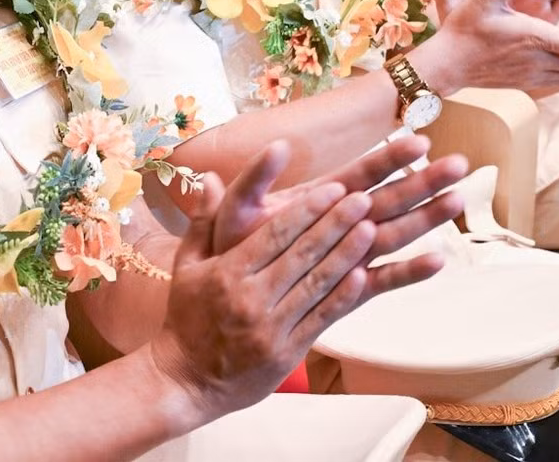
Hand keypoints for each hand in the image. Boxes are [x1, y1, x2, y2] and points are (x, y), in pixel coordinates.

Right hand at [145, 140, 452, 421]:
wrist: (187, 381)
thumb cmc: (187, 318)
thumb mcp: (186, 266)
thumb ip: (202, 221)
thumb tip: (211, 178)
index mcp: (228, 273)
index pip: (274, 234)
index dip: (307, 210)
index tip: (334, 189)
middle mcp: (251, 298)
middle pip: (301, 254)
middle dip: (335, 224)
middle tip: (363, 200)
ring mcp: (271, 327)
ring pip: (316, 284)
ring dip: (347, 255)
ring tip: (372, 229)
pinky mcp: (287, 352)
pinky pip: (321, 319)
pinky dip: (343, 296)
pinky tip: (365, 275)